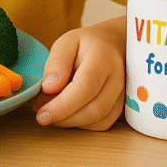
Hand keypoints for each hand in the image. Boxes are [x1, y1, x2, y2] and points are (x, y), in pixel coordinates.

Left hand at [33, 16, 125, 130]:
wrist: (114, 43)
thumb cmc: (87, 43)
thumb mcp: (66, 42)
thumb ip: (56, 62)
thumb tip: (49, 88)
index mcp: (103, 57)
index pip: (86, 86)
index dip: (63, 105)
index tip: (42, 113)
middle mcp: (118, 77)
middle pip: (95, 108)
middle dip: (65, 118)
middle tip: (42, 116)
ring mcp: (124, 93)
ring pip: (100, 120)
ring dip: (72, 122)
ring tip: (53, 112)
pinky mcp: (123, 105)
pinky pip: (103, 123)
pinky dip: (83, 124)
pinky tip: (70, 113)